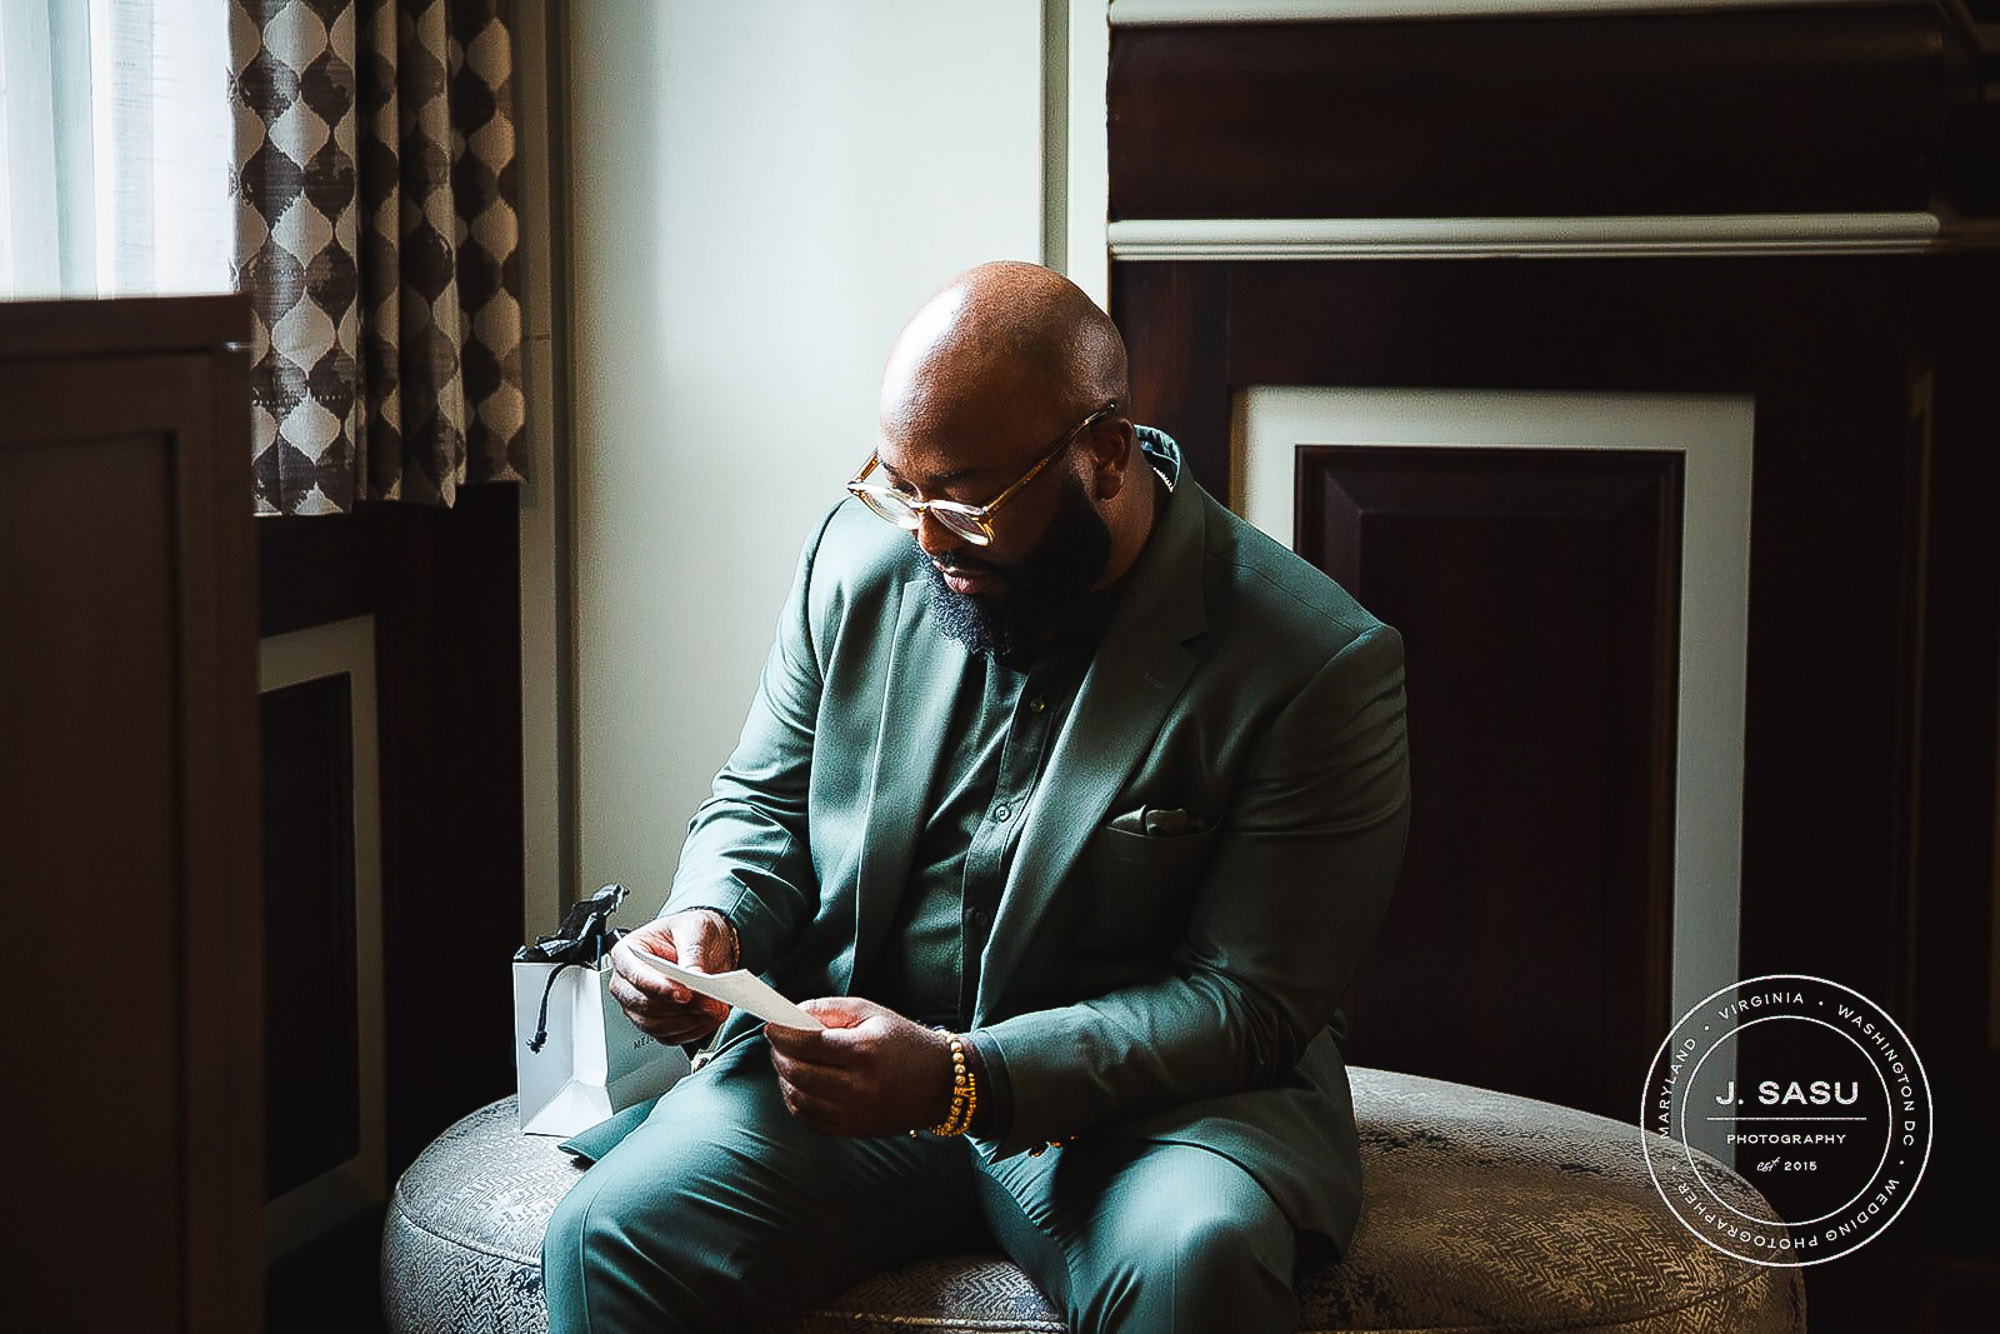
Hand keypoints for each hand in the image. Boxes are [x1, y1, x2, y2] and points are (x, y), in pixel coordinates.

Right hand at [607, 909, 736, 1045]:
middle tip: (709, 1003)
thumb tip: (695, 975)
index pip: (636, 975)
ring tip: (714, 1010)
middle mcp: (627, 982)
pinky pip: (669, 1036)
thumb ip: (693, 952)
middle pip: (644, 1005)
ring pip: (656, 1025)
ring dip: (688, 1022)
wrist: (706, 946)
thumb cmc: (691, 932)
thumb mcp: (696, 929)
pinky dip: (692, 1031)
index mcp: (628, 952)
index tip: (685, 994)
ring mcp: (638, 1005)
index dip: (659, 987)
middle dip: (680, 1008)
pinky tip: (709, 1018)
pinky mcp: (655, 1023)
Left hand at [764, 997, 956, 1136]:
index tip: (771, 1025)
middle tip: (776, 1042)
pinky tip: (798, 1084)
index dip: (783, 1034)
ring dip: (784, 1078)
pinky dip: (796, 1101)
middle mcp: (859, 1086)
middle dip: (779, 1055)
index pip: (808, 1044)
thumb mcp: (871, 1012)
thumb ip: (828, 1009)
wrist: (939, 1083)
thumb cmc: (902, 1041)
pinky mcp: (853, 1130)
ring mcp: (855, 1113)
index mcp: (865, 1051)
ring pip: (799, 1099)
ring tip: (787, 1061)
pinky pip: (810, 1119)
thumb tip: (790, 1015)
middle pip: (798, 1073)